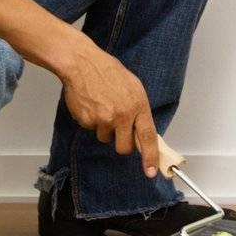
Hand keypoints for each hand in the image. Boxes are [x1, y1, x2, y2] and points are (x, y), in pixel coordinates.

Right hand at [57, 41, 161, 177]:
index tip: (151, 172)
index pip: (148, 137)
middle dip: (121, 143)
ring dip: (104, 128)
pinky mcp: (88, 120)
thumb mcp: (133, 87)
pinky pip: (92, 129)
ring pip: (106, 138)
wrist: (83, 64)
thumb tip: (142, 132)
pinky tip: (92, 104)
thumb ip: (138, 110)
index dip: (150, 157)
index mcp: (138, 105)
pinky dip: (91, 120)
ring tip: (102, 105)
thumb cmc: (109, 72)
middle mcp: (122, 114)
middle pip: (124, 147)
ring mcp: (104, 119)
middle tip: (117, 128)